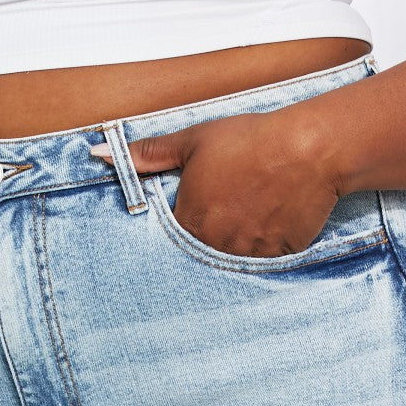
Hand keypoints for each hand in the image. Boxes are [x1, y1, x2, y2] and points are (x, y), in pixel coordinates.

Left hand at [92, 109, 340, 258]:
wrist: (307, 149)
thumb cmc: (249, 140)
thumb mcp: (194, 140)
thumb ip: (147, 155)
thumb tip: (98, 154)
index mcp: (190, 220)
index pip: (171, 243)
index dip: (182, 229)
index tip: (194, 216)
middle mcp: (215, 245)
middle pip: (201, 256)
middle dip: (209, 240)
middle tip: (226, 217)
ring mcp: (247, 256)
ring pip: (231, 262)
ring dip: (235, 247)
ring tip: (249, 219)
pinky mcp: (277, 259)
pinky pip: (263, 266)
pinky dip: (262, 251)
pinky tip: (269, 225)